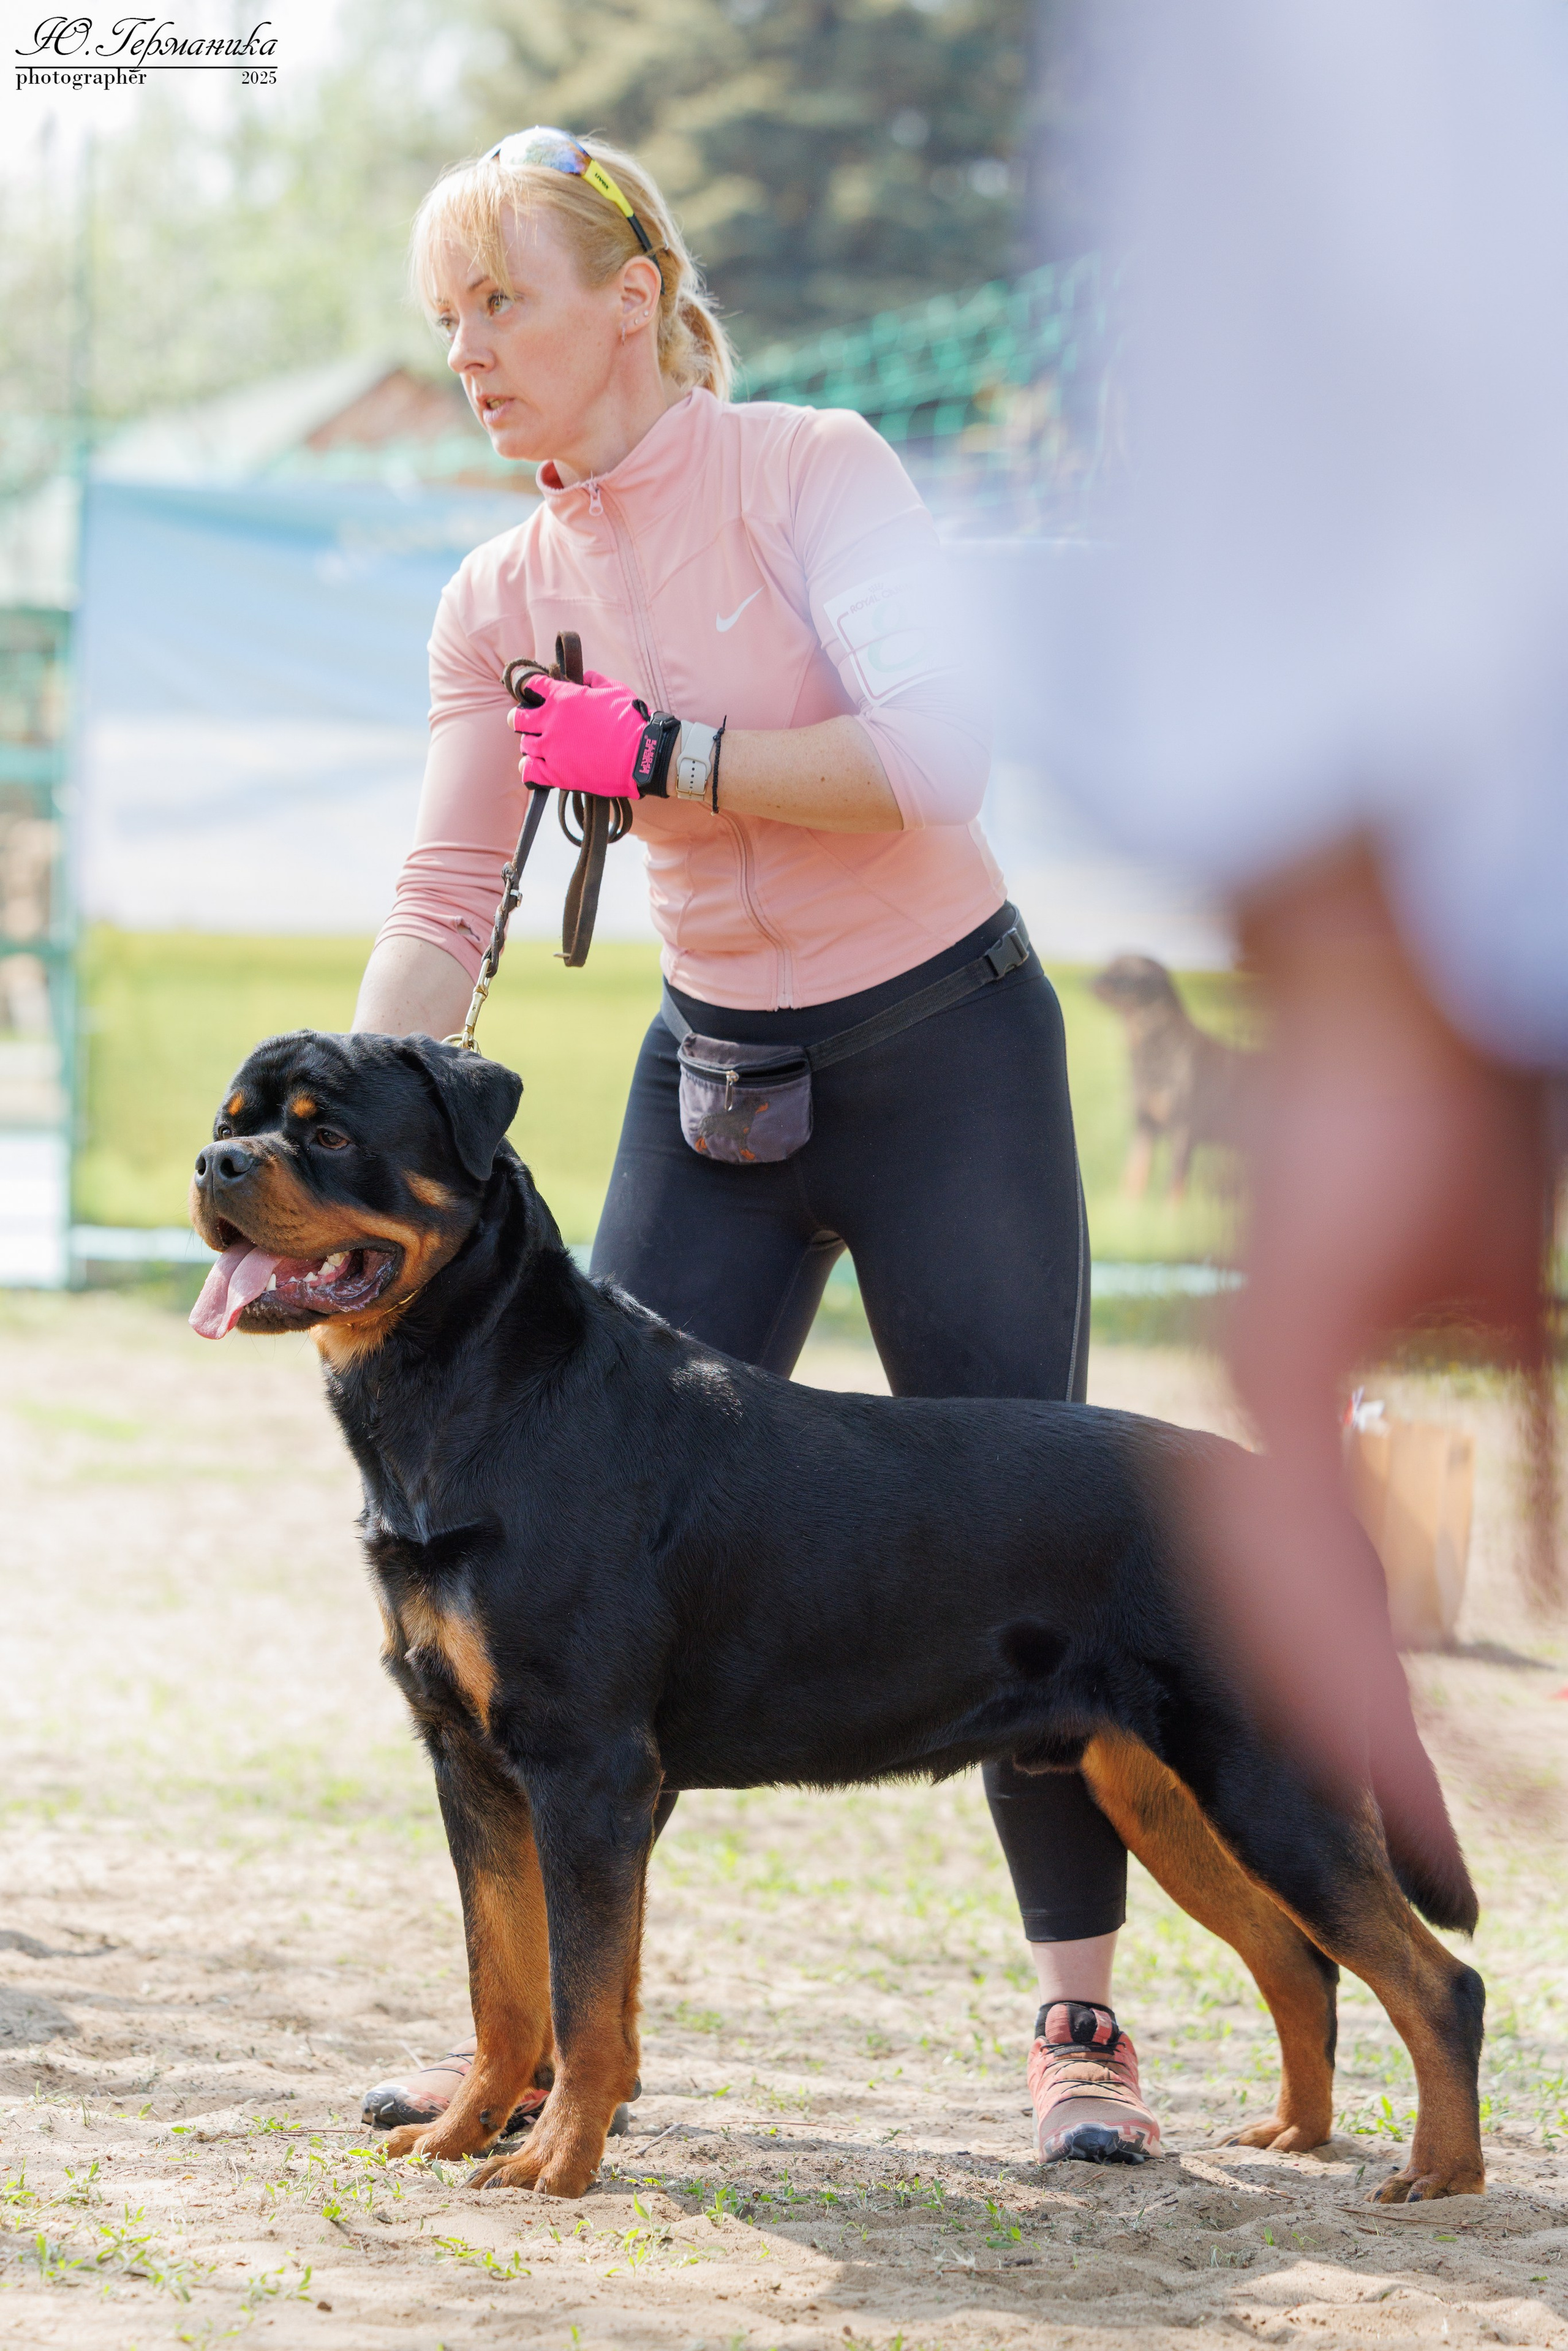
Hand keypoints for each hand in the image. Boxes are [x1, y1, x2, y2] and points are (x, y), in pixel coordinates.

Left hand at [510, 673, 649, 799]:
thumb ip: (594, 680)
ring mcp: (551, 749)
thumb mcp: (614, 689)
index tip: (535, 692)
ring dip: (531, 744)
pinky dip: (529, 768)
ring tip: (542, 746)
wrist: (642, 755)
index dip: (531, 687)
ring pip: (524, 745)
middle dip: (521, 718)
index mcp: (562, 698)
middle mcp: (550, 722)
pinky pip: (528, 771)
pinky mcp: (556, 774)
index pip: (532, 686)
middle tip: (530, 722)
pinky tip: (537, 766)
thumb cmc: (631, 721)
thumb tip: (585, 677)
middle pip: (517, 718)